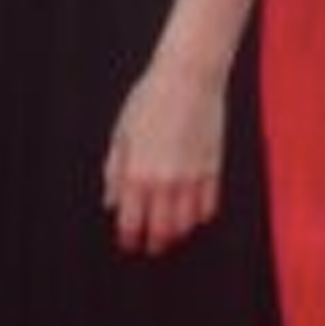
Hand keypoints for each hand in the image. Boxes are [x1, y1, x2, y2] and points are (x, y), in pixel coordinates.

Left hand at [101, 58, 228, 255]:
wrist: (188, 78)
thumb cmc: (150, 99)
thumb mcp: (121, 133)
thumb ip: (114, 171)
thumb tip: (110, 201)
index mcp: (137, 173)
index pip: (132, 222)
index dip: (129, 239)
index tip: (128, 243)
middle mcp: (165, 181)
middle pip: (162, 230)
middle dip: (155, 243)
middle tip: (151, 247)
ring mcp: (192, 178)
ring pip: (187, 224)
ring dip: (178, 233)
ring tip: (171, 232)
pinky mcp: (214, 170)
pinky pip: (209, 207)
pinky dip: (200, 216)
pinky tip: (193, 213)